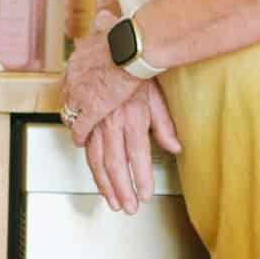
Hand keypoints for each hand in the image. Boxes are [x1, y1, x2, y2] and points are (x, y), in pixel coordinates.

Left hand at [62, 9, 142, 146]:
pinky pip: (80, 127)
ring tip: (77, 132)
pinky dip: (79, 136)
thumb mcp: (108, 25)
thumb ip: (104, 23)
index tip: (75, 94)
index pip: (68, 78)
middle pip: (65, 98)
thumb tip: (103, 15)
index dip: (71, 89)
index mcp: (78, 58)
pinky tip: (80, 141)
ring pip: (70, 114)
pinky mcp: (92, 108)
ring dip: (73, 124)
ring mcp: (81, 94)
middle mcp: (74, 77)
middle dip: (70, 108)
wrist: (132, 47)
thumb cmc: (125, 36)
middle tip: (73, 116)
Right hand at [81, 78, 182, 213]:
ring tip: (113, 202)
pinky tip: (97, 178)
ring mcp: (95, 121)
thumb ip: (164, 126)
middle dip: (122, 190)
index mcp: (133, 118)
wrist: (112, 49)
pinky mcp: (83, 117)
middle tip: (128, 208)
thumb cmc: (136, 71)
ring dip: (105, 184)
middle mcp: (112, 122)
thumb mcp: (156, 97)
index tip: (145, 197)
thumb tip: (176, 148)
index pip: (137, 156)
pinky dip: (90, 165)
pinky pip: (84, 147)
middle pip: (115, 164)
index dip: (140, 179)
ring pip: (96, 160)